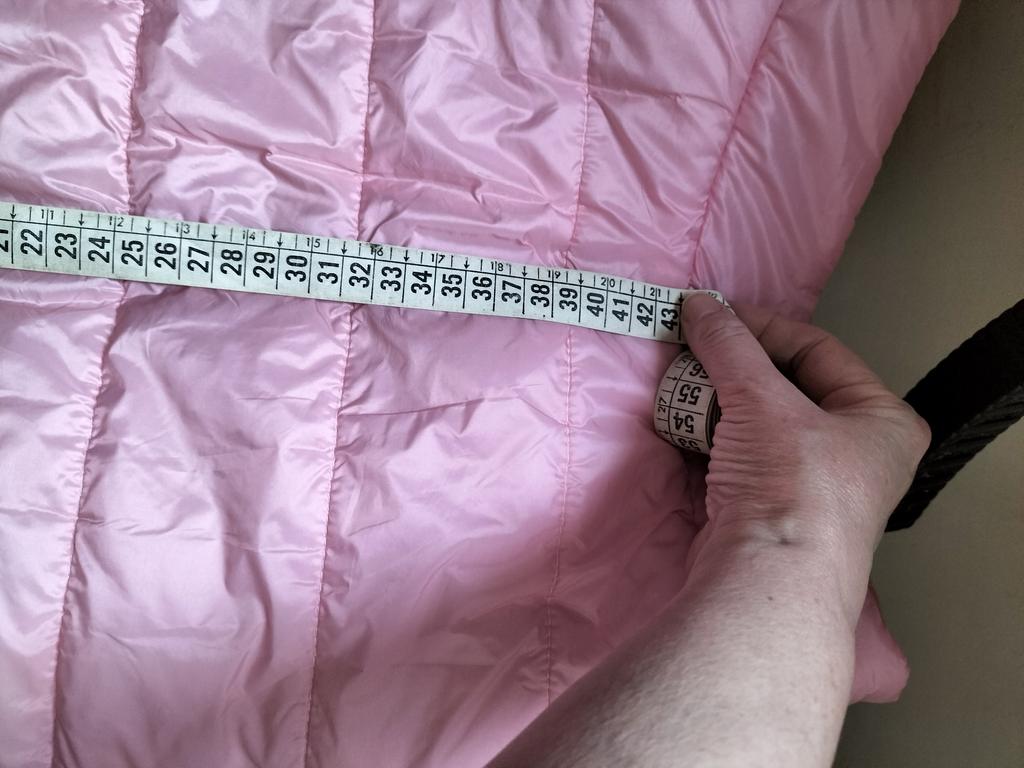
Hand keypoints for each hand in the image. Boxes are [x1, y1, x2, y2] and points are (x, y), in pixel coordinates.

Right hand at [681, 295, 929, 595]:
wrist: (768, 581)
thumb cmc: (793, 483)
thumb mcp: (764, 400)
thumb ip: (729, 345)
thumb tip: (699, 304)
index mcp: (881, 420)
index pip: (817, 350)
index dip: (762, 327)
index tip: (713, 315)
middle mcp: (856, 452)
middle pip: (785, 387)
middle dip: (734, 368)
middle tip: (692, 348)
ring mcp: (810, 485)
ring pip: (757, 423)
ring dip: (717, 401)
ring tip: (681, 384)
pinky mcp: (769, 509)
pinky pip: (738, 455)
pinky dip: (709, 436)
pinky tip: (680, 423)